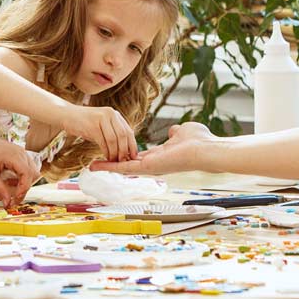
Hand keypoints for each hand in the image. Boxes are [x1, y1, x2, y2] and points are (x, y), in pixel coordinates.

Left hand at [0, 124, 36, 206]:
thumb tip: (7, 203)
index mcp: (15, 156)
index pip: (27, 175)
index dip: (23, 190)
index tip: (14, 200)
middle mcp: (22, 154)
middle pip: (32, 175)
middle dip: (24, 189)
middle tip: (12, 199)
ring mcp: (22, 153)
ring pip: (31, 172)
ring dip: (23, 182)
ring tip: (9, 187)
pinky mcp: (20, 155)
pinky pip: (27, 168)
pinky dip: (21, 177)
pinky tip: (9, 180)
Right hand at [62, 105, 137, 161]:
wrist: (66, 115)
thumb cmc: (84, 123)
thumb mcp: (101, 125)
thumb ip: (112, 133)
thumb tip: (124, 150)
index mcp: (114, 114)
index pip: (128, 131)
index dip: (132, 145)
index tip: (133, 156)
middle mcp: (110, 114)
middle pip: (123, 135)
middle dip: (124, 150)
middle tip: (123, 161)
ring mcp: (101, 119)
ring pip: (114, 140)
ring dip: (114, 153)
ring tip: (113, 160)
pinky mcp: (92, 125)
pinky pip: (103, 142)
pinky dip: (105, 151)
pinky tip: (105, 157)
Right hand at [90, 122, 214, 175]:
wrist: (206, 149)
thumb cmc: (200, 140)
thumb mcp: (182, 131)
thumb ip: (174, 132)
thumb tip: (173, 131)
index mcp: (160, 155)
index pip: (138, 156)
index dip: (125, 154)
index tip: (113, 152)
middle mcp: (153, 163)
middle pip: (127, 164)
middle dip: (112, 164)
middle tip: (96, 165)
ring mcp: (150, 167)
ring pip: (123, 168)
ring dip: (107, 167)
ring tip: (91, 166)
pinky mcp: (147, 167)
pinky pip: (125, 167)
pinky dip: (110, 168)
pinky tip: (98, 166)